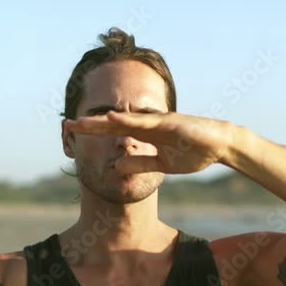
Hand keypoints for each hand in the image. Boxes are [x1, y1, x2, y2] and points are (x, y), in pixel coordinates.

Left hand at [63, 111, 237, 174]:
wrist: (218, 145)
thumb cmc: (192, 152)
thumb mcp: (161, 164)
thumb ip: (141, 163)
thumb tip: (117, 166)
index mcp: (144, 135)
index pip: (113, 133)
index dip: (92, 133)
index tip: (71, 133)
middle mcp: (147, 125)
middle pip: (112, 124)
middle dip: (89, 125)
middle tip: (66, 124)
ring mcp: (157, 123)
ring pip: (124, 121)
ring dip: (102, 121)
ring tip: (81, 122)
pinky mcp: (169, 124)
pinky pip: (145, 123)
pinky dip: (127, 121)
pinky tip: (111, 119)